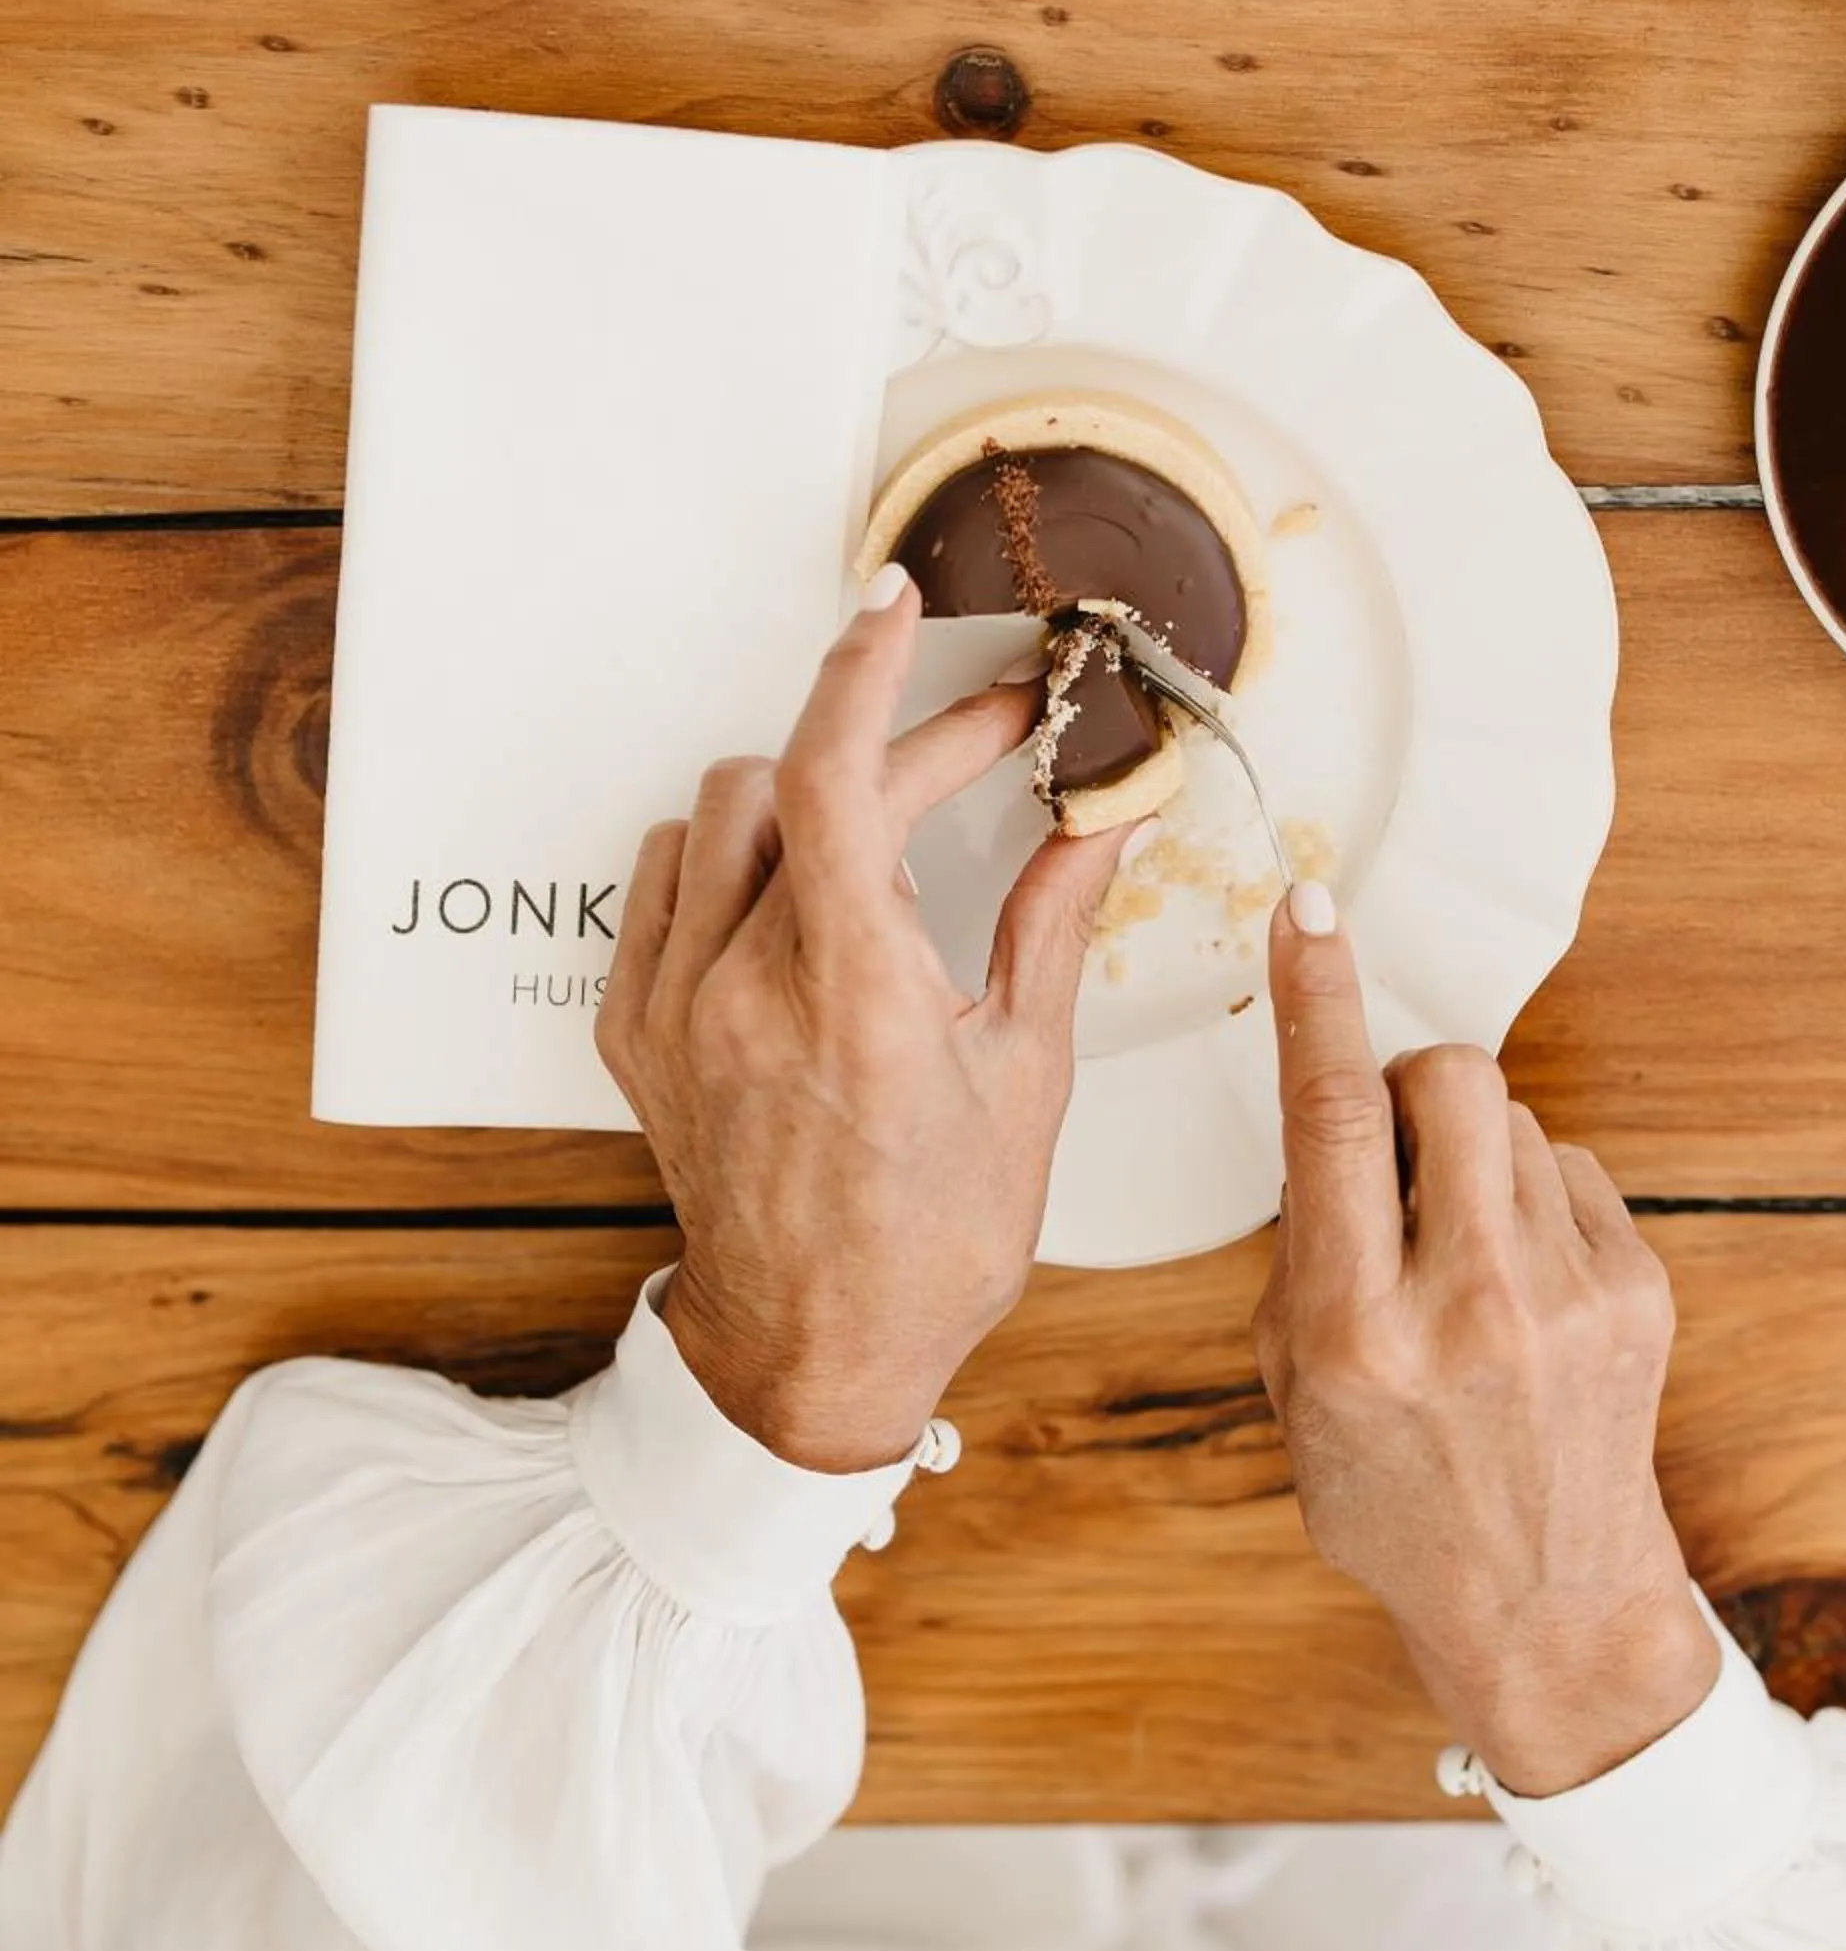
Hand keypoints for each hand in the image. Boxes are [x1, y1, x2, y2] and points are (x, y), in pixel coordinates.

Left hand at [596, 566, 1136, 1472]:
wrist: (815, 1344)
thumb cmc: (933, 1236)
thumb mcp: (1025, 1076)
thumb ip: (1051, 925)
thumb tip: (1107, 818)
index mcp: (858, 1001)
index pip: (836, 779)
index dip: (866, 671)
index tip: (897, 607)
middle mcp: (747, 992)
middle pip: (795, 783)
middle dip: (896, 747)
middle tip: (981, 750)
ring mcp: (674, 1010)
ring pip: (719, 818)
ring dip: (806, 802)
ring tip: (886, 848)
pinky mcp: (632, 1031)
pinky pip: (665, 883)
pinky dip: (730, 864)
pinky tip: (794, 903)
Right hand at [1253, 887, 1718, 1796]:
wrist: (1545, 1601)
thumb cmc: (1395, 1499)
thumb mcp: (1296, 1391)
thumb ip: (1302, 1256)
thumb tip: (1334, 1127)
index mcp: (1356, 1330)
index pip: (1333, 1124)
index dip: (1317, 1002)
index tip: (1307, 913)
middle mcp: (1466, 1304)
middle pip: (1449, 1081)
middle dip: (1410, 1082)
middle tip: (1392, 1151)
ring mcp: (1566, 1297)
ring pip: (1514, 1121)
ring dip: (1471, 1154)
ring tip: (1458, 1252)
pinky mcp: (1637, 1294)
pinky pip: (1572, 1175)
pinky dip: (1531, 1203)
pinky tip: (1518, 1286)